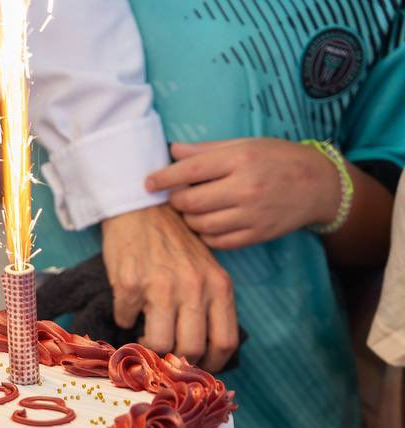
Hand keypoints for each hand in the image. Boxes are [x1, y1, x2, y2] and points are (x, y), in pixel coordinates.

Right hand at [100, 204, 237, 370]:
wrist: (141, 207)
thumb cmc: (174, 242)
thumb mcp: (205, 269)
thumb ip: (209, 303)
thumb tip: (201, 349)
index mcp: (218, 286)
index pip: (224, 342)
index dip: (210, 365)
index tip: (196, 368)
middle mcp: (194, 288)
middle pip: (191, 349)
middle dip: (175, 360)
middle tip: (166, 355)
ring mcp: (161, 287)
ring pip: (158, 343)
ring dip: (147, 346)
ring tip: (143, 334)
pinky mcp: (130, 284)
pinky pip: (125, 320)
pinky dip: (124, 318)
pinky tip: (128, 305)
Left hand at [146, 138, 342, 250]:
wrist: (319, 185)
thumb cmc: (277, 159)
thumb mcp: (245, 144)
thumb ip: (206, 150)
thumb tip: (171, 150)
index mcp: (240, 159)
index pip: (190, 171)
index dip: (163, 178)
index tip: (148, 183)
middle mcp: (245, 188)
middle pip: (190, 203)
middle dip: (175, 201)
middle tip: (175, 197)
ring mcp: (251, 215)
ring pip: (200, 225)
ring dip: (189, 219)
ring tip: (193, 210)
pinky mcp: (257, 235)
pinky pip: (217, 242)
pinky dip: (205, 235)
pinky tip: (208, 224)